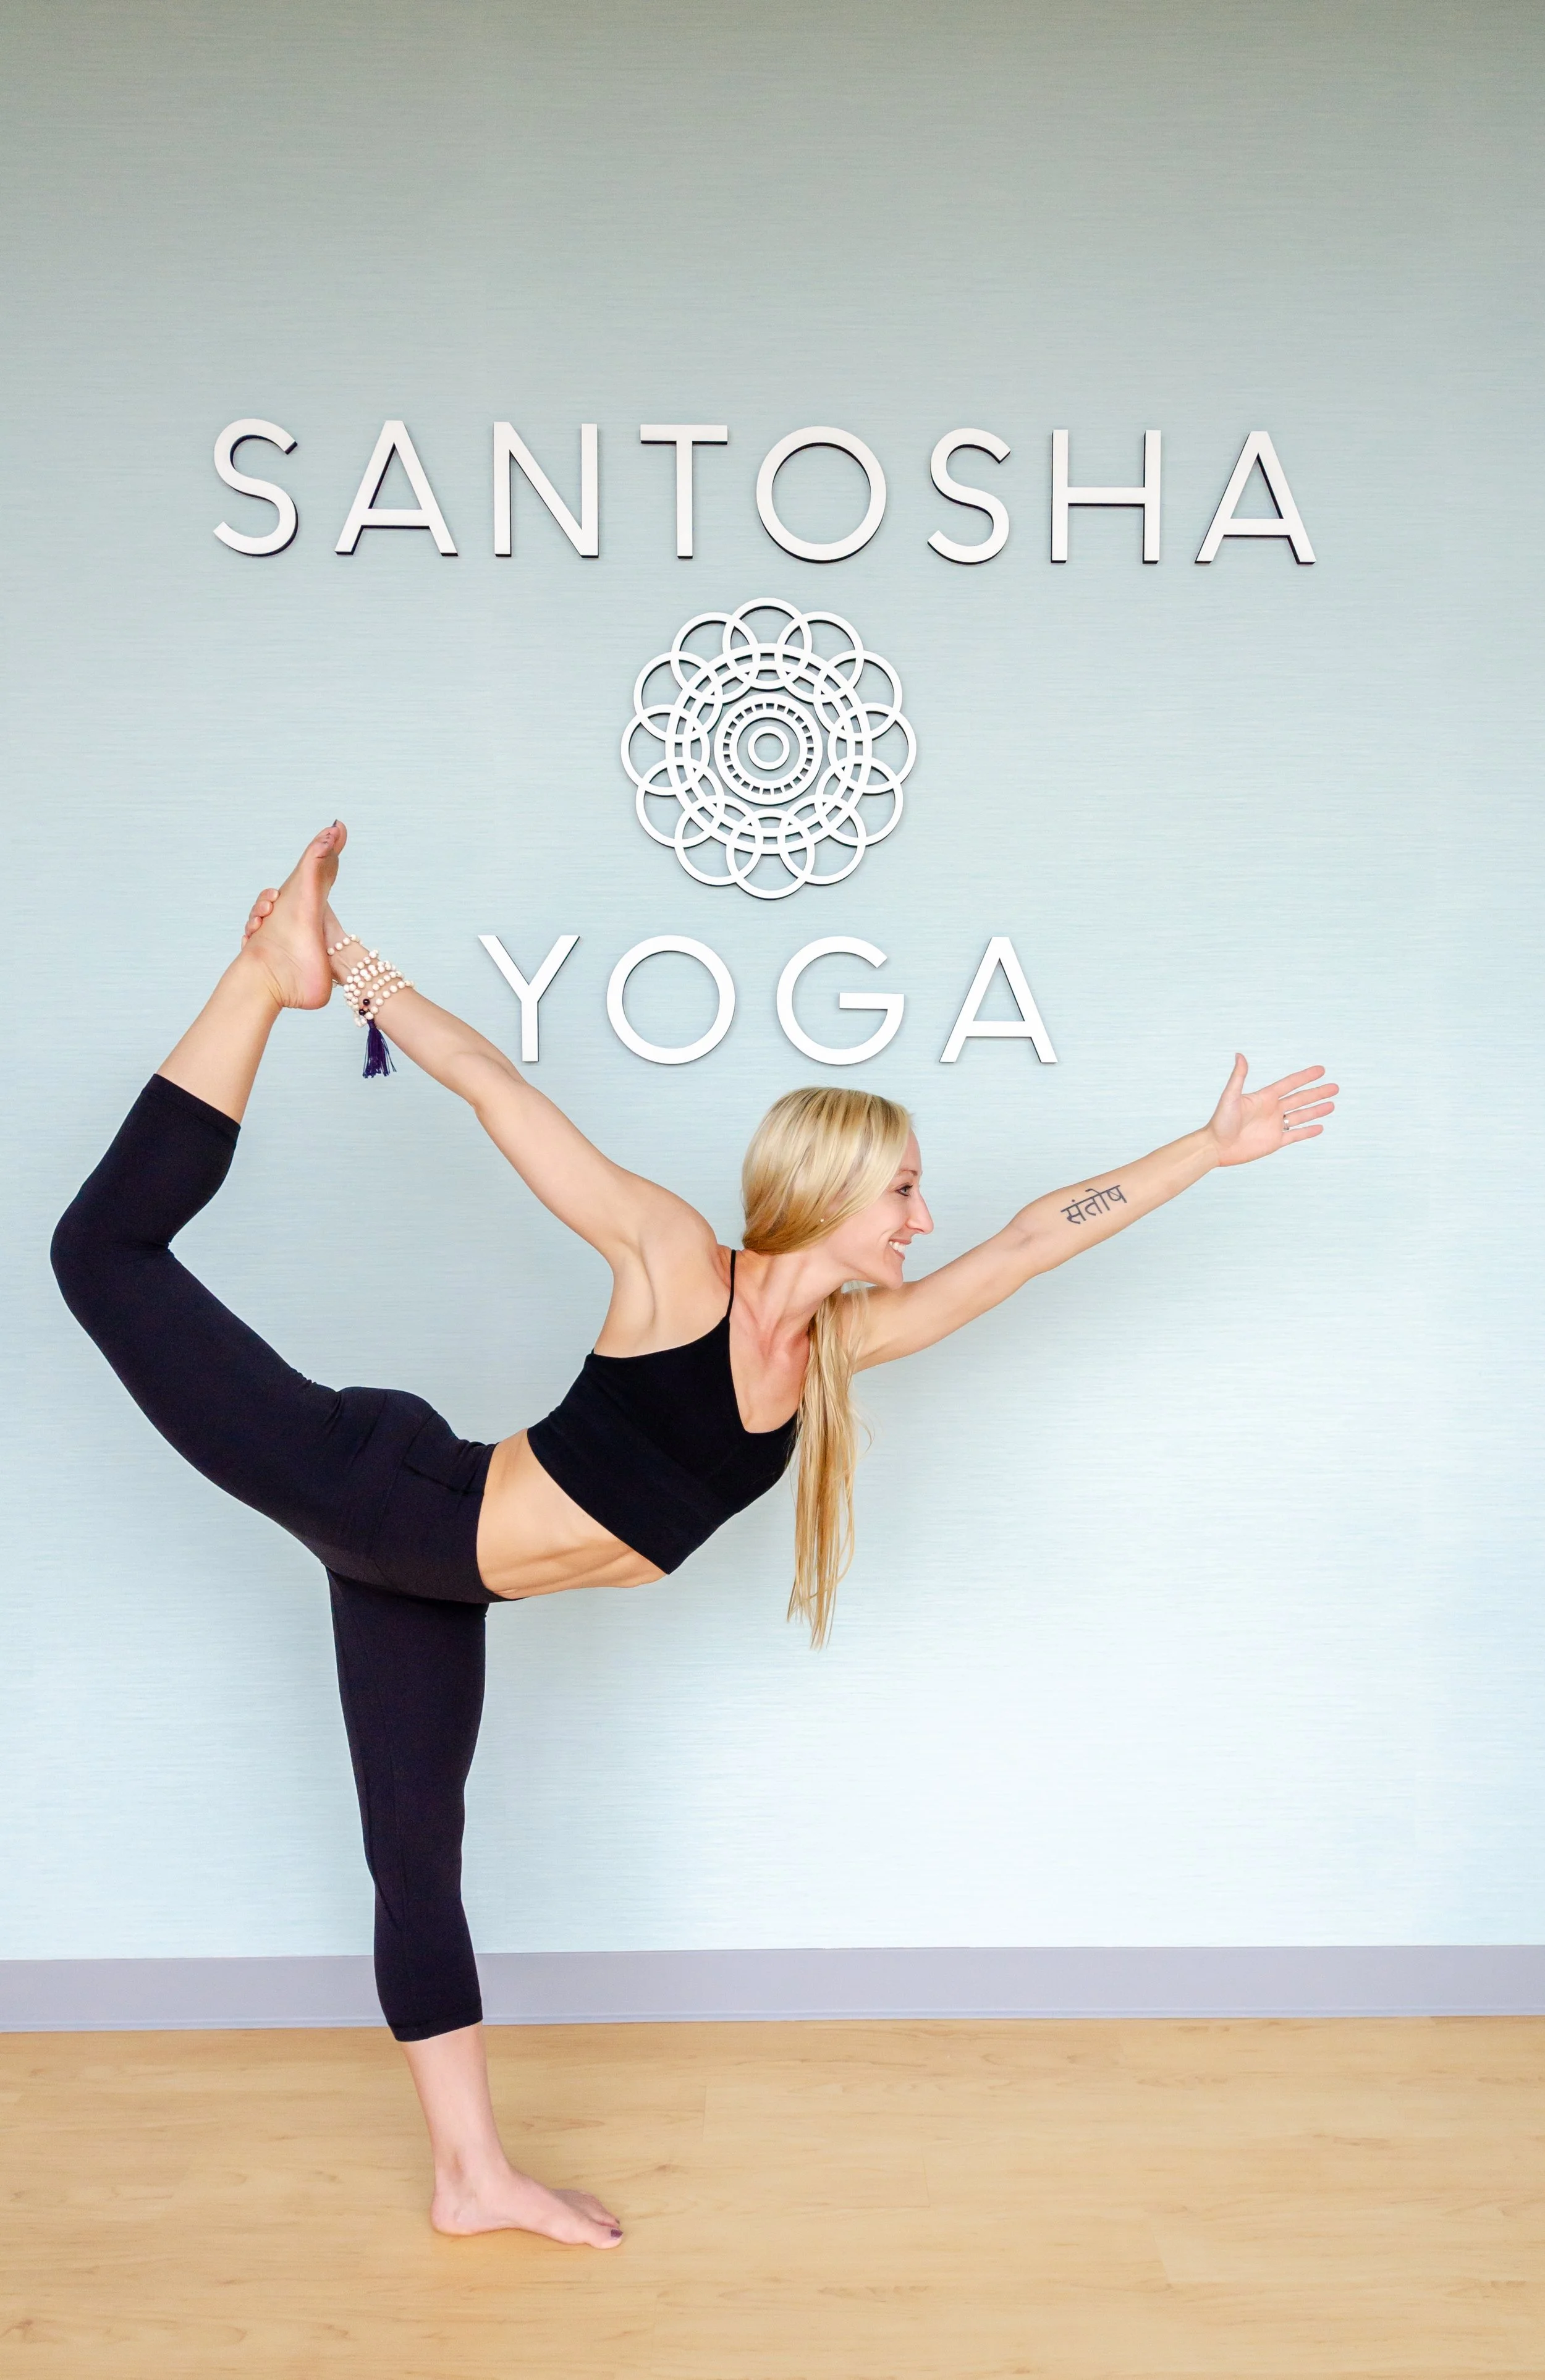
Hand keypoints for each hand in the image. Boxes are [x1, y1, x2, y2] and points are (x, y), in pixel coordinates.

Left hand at [1207, 1054, 1337, 1167]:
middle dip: (1318, 1093)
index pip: (1290, 1084)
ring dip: (1317, 1110)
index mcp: (1265, 1098)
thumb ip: (1238, 1077)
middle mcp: (1272, 1110)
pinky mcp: (1275, 1142)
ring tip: (1332, 1105)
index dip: (1305, 1077)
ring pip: (1301, 1116)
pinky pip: (1295, 1135)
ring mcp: (1275, 1126)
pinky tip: (1320, 1127)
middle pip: (1300, 1099)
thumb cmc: (1220, 1121)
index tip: (1320, 1070)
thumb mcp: (1230, 1096)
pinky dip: (1308, 1131)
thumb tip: (1239, 1055)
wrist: (1216, 1146)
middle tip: (1335, 1087)